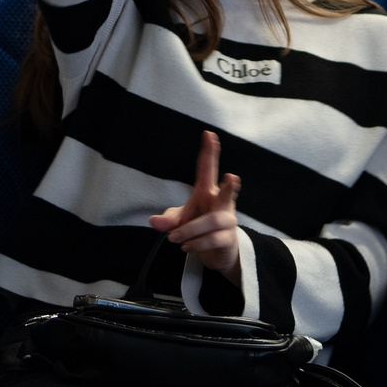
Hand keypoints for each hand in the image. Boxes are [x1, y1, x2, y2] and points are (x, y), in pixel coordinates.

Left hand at [149, 130, 243, 282]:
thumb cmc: (199, 228)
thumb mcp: (179, 222)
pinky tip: (187, 247)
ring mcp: (227, 221)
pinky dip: (196, 244)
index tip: (208, 135)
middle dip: (230, 186)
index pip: (208, 169)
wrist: (217, 252)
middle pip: (227, 194)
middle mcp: (220, 204)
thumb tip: (154, 222)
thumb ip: (168, 220)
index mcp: (207, 192)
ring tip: (174, 238)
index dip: (209, 152)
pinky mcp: (228, 238)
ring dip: (190, 230)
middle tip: (232, 177)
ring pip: (212, 221)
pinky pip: (213, 239)